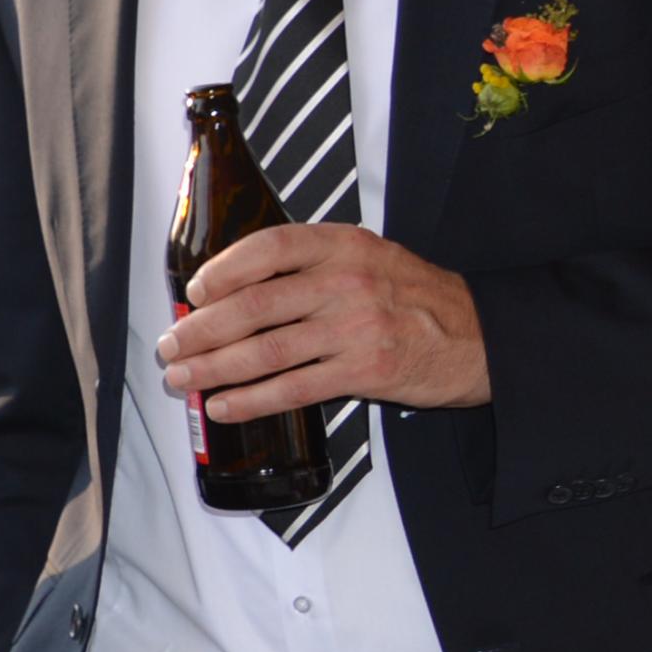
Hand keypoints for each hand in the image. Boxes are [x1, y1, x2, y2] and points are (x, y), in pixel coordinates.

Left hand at [161, 224, 487, 416]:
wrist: (481, 335)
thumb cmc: (411, 297)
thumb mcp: (368, 258)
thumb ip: (310, 265)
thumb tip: (231, 289)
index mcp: (343, 246)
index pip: (269, 248)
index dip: (223, 269)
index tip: (194, 291)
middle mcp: (347, 281)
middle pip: (255, 305)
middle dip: (202, 329)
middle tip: (170, 345)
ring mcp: (357, 328)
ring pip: (267, 350)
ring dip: (214, 368)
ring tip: (182, 378)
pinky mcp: (367, 371)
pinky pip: (294, 388)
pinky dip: (251, 400)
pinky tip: (224, 406)